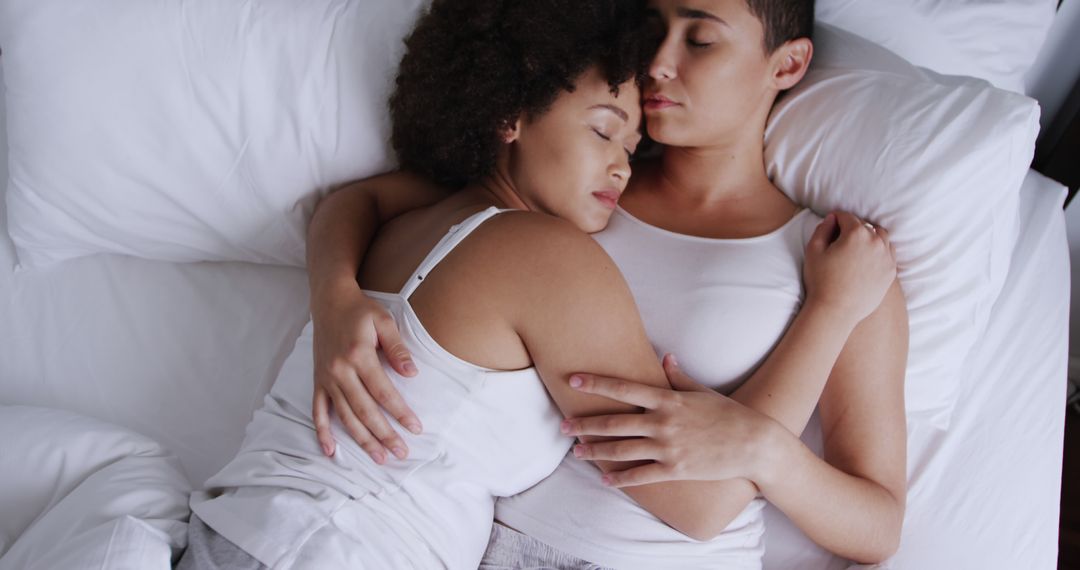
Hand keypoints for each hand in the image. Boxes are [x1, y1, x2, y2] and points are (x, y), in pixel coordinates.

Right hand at [311, 279, 422, 462]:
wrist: (329, 301)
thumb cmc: (361, 310)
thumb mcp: (384, 321)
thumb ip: (397, 349)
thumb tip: (412, 373)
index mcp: (359, 356)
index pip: (383, 392)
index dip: (400, 412)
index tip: (415, 428)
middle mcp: (340, 371)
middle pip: (365, 411)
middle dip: (384, 434)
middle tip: (400, 453)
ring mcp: (327, 378)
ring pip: (345, 416)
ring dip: (361, 440)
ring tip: (379, 457)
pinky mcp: (318, 381)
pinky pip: (318, 411)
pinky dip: (323, 432)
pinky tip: (331, 450)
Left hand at [561, 355, 780, 487]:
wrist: (753, 444)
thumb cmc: (728, 414)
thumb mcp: (702, 391)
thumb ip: (678, 376)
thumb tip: (665, 356)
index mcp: (668, 399)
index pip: (624, 388)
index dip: (596, 383)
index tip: (573, 380)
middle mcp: (663, 423)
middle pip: (614, 422)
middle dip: (585, 424)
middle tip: (562, 425)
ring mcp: (668, 448)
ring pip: (621, 450)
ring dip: (595, 451)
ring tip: (576, 452)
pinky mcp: (675, 470)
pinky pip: (640, 476)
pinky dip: (620, 479)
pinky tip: (605, 479)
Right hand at [804, 211, 896, 324]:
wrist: (836, 311)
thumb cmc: (821, 280)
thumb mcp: (813, 250)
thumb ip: (822, 229)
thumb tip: (832, 219)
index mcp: (856, 233)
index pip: (846, 217)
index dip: (835, 219)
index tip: (830, 224)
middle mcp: (875, 241)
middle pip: (864, 225)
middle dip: (851, 228)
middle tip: (840, 239)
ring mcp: (886, 257)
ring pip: (880, 237)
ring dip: (869, 237)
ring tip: (856, 247)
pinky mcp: (891, 271)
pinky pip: (888, 253)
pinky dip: (879, 251)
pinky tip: (867, 258)